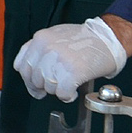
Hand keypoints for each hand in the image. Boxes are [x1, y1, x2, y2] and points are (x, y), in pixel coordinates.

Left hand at [13, 18, 127, 101]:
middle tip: (56, 86)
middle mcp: (47, 48)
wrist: (109, 38)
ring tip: (68, 84)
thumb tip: (26, 69)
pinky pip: (61, 93)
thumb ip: (39, 49)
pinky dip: (67, 96)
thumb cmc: (86, 39)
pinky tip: (72, 91)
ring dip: (57, 91)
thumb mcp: (55, 35)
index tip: (35, 86)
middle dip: (44, 87)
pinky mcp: (72, 72)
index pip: (22, 66)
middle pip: (35, 79)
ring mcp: (59, 60)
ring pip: (48, 87)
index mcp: (41, 39)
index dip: (29, 80)